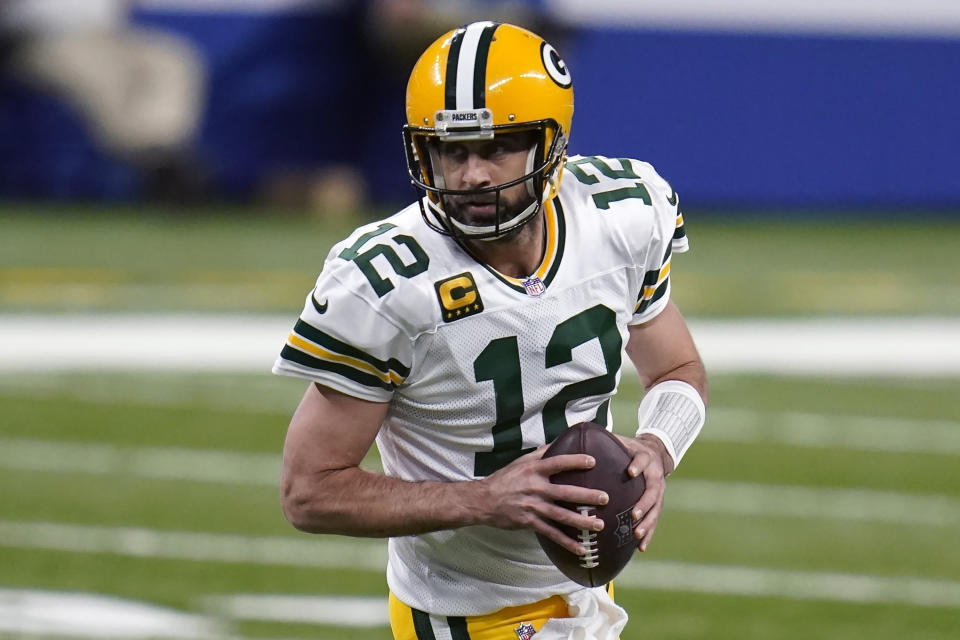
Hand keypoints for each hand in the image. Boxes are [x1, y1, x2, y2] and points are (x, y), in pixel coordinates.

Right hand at [475, 447, 609, 555]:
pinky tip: (581, 549)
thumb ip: (540, 454)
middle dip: (587, 496)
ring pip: (561, 515)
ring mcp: (533, 507)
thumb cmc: (504, 479)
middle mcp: (535, 487)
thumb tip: (557, 443)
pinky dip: (567, 542)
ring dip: (581, 521)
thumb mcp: (520, 462)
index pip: (558, 463)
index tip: (593, 461)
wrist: (483, 500)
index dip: (575, 461)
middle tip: (605, 498)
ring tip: (599, 525)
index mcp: (533, 470)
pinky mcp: (529, 522)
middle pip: (565, 492)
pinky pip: (552, 534)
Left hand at [614, 433, 671, 551]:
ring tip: (636, 534)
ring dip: (647, 523)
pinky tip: (640, 548)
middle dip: (644, 503)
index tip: (631, 472)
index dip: (638, 465)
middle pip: (654, 490)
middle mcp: (655, 475)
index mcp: (645, 458)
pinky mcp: (657, 504)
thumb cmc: (630, 448)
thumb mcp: (621, 440)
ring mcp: (659, 491)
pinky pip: (654, 520)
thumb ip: (604, 440)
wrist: (655, 453)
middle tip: (634, 515)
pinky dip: (648, 534)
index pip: (643, 460)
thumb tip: (579, 431)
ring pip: (656, 509)